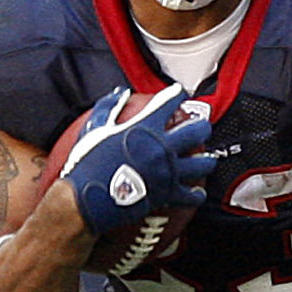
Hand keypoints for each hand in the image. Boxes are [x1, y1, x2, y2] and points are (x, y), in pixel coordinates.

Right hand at [63, 88, 212, 238]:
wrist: (85, 198)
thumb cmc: (87, 163)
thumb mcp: (95, 129)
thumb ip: (108, 108)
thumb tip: (120, 93)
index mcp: (145, 127)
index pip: (170, 102)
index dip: (178, 95)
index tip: (179, 95)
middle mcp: (162, 147)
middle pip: (199, 130)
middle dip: (202, 126)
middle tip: (199, 128)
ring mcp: (168, 171)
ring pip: (204, 163)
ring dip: (206, 160)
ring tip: (205, 159)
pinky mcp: (169, 194)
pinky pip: (193, 194)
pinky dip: (197, 193)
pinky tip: (196, 191)